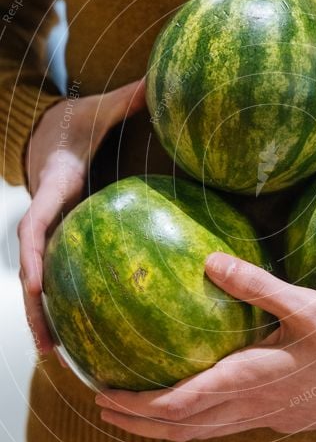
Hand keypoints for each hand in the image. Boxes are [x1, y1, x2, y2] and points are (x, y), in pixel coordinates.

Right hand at [19, 78, 145, 353]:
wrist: (50, 133)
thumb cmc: (77, 124)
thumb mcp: (98, 111)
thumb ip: (127, 102)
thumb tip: (160, 85)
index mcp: (51, 189)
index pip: (34, 226)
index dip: (31, 255)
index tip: (33, 284)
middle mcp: (44, 216)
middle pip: (30, 268)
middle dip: (34, 306)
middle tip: (46, 343)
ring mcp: (50, 233)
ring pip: (40, 281)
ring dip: (44, 317)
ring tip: (58, 356)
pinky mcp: (60, 241)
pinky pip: (60, 275)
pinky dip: (65, 303)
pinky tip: (86, 334)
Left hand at [95, 252, 315, 438]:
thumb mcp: (306, 307)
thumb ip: (258, 286)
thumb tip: (212, 261)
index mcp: (246, 380)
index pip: (177, 404)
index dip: (137, 404)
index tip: (106, 394)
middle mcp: (246, 406)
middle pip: (178, 428)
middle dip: (137, 420)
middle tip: (104, 406)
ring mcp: (259, 417)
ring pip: (198, 433)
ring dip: (160, 427)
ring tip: (134, 413)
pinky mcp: (273, 418)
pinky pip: (219, 428)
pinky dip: (191, 423)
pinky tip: (192, 405)